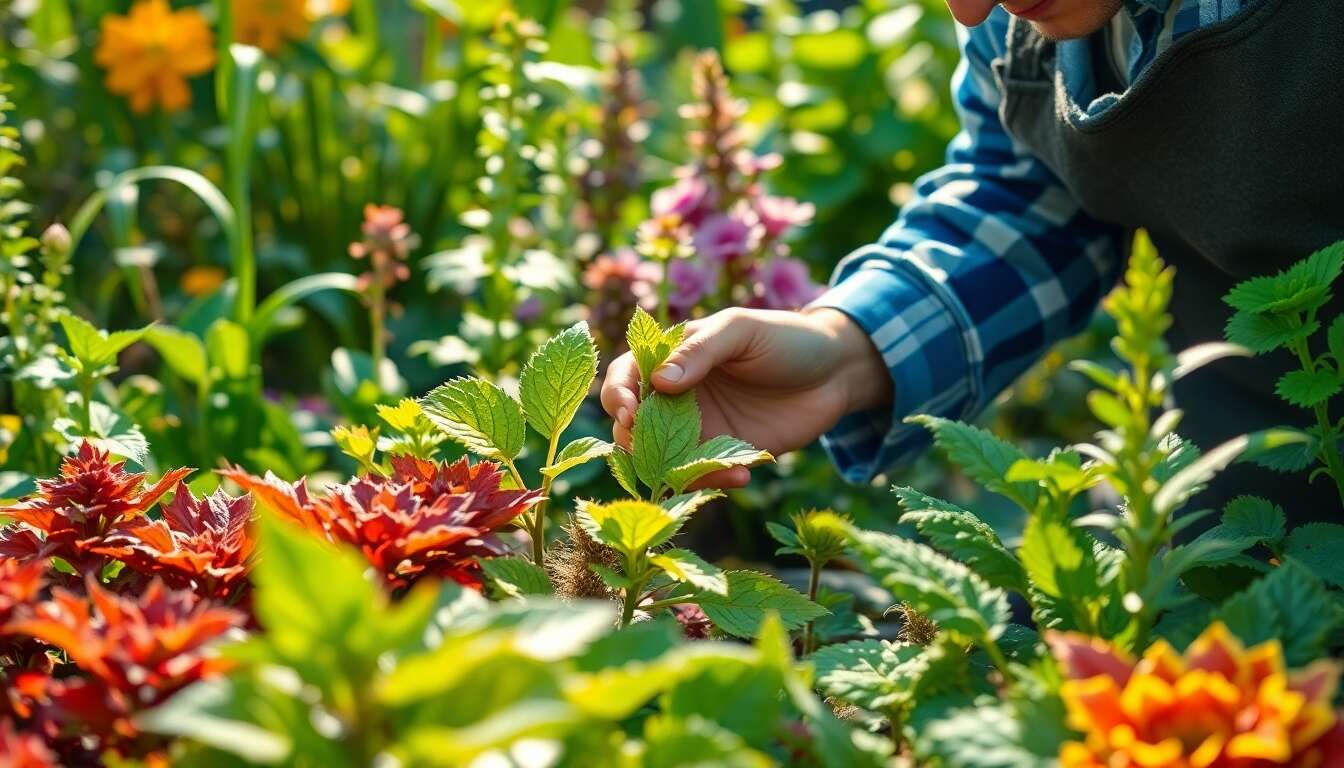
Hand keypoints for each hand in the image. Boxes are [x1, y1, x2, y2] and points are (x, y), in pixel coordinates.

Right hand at [600, 307, 892, 488]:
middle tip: (659, 455)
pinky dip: (713, 482)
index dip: (619, 396)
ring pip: (662, 459)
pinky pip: (702, 477)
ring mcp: (698, 429)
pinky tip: (742, 476)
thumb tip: (658, 381)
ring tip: (716, 470)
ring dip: (675, 472)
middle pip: (632, 426)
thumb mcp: (741, 331)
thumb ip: (700, 350)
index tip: (631, 413)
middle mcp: (675, 396)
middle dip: (636, 444)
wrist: (837, 371)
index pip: (625, 377)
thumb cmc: (785, 337)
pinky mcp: (724, 456)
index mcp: (672, 358)